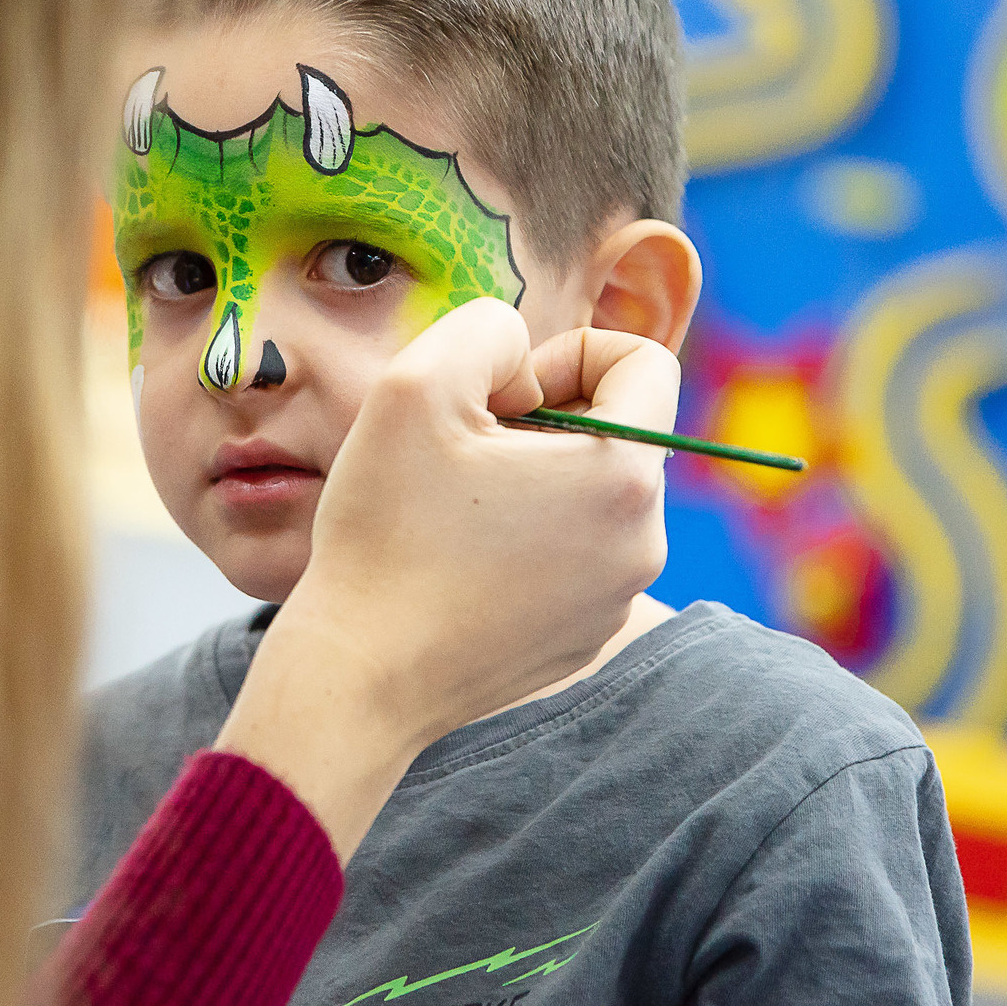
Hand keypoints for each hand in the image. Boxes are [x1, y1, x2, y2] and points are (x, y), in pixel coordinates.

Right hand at [214, 301, 676, 857]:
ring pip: (595, 494)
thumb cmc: (385, 529)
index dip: (570, 353)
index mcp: (623, 475)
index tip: (504, 397)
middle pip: (620, 430)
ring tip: (459, 510)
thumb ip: (487, 329)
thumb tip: (522, 362)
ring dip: (537, 479)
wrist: (359, 676)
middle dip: (549, 420)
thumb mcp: (417, 383)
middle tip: (466, 453)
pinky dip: (530, 539)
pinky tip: (461, 563)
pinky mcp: (585, 637)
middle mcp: (643, 541)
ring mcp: (618, 598)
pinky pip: (578, 554)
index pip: (647, 363)